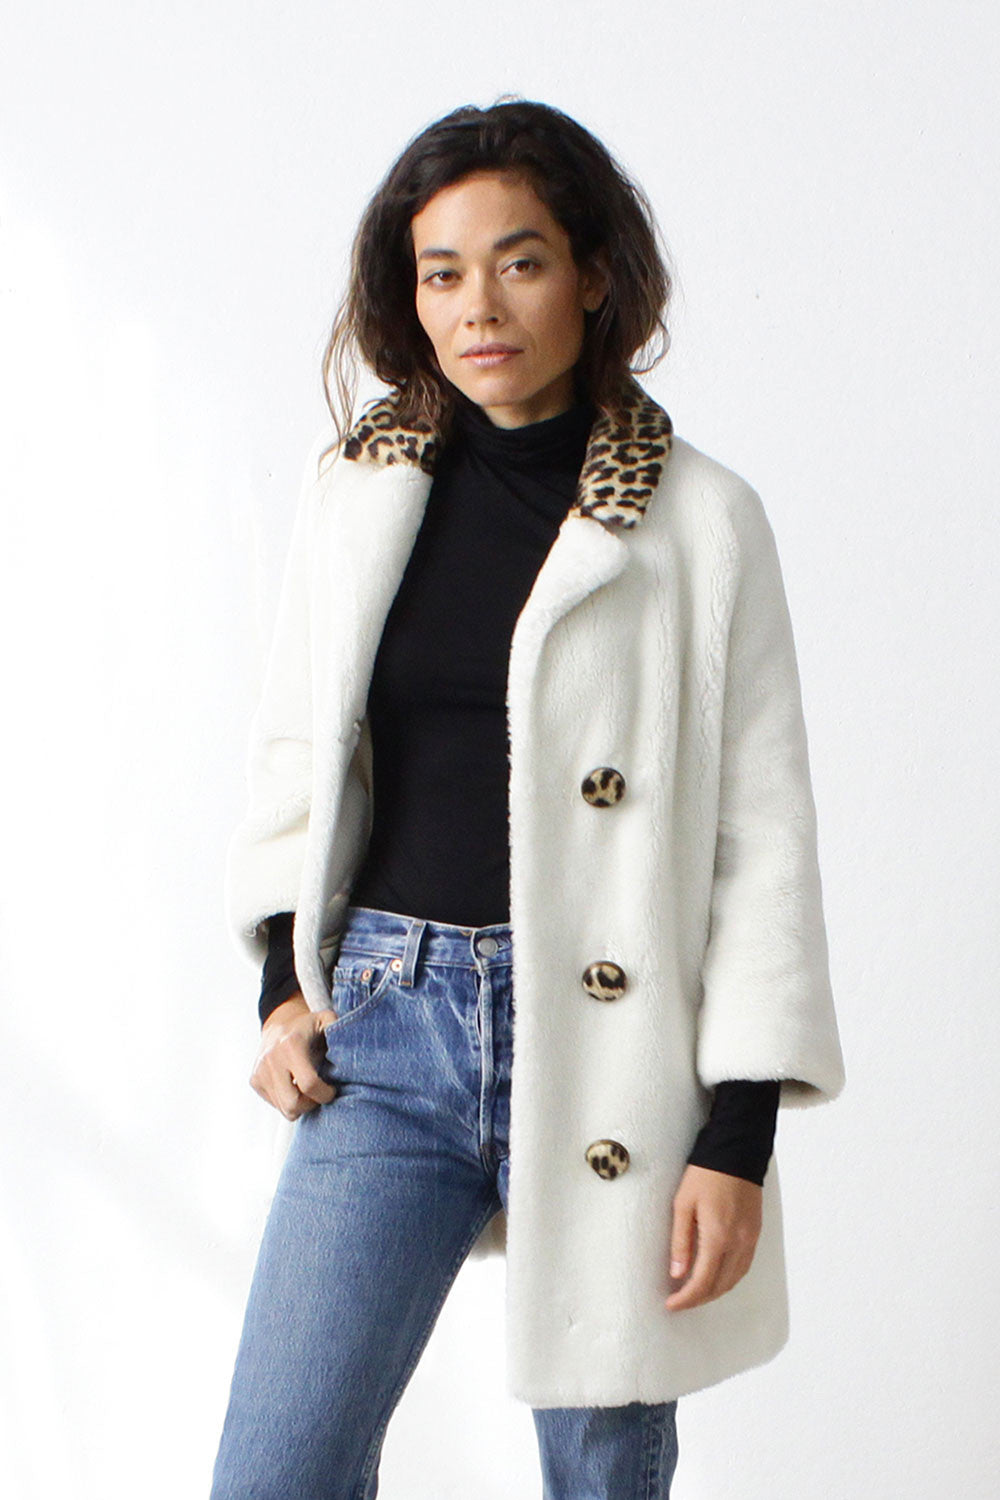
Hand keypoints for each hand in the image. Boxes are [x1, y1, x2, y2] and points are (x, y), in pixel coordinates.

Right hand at [250, 993, 339, 1121]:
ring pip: (284, 1109)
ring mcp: (260, 1072)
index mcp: (291, 1046)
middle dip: (311, 1105)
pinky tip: (295, 1086)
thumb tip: (350, 1047)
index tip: (332, 1090)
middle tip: (320, 1094)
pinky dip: (288, 1101)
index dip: (325, 1094)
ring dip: (300, 1105)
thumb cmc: (310, 1027)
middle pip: (293, 1105)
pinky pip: (275, 1105)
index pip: (309, 1085)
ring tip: (308, 1090)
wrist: (279, 1024)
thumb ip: (340, 1030)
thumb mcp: (327, 1021)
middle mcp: (271, 1059)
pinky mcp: (254, 1081)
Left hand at [665, 1163, 762, 1310]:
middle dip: (699, 1299)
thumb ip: (680, 1241)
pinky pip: (744, 1266)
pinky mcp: (756, 1233)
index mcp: (718, 1237)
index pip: (703, 1282)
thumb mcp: (682, 1204)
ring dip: (715, 1291)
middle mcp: (738, 1243)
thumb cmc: (705, 1175)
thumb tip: (677, 1274)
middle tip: (679, 1301)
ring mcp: (750, 1239)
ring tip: (695, 1293)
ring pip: (735, 1280)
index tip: (671, 1305)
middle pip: (720, 1286)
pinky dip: (729, 1278)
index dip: (686, 1299)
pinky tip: (716, 1277)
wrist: (736, 1153)